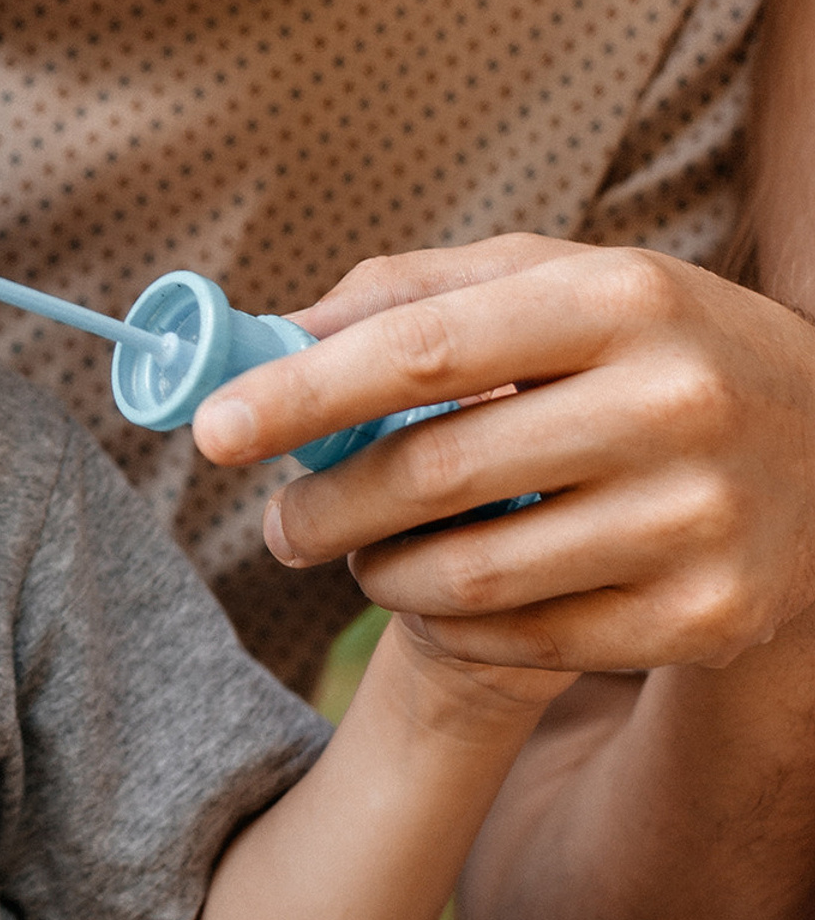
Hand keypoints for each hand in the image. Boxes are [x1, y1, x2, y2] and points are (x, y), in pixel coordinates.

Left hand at [190, 235, 814, 670]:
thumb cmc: (645, 340)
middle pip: (434, 474)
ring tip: (355, 554)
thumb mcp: (551, 277)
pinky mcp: (710, 616)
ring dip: (377, 574)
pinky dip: (450, 627)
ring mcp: (701, 521)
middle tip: (273, 521)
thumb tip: (274, 334)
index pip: (421, 352)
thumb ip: (411, 292)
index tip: (208, 429)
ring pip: (471, 577)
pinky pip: (527, 642)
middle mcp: (671, 406)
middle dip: (321, 506)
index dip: (300, 394)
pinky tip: (436, 593)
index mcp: (618, 299)